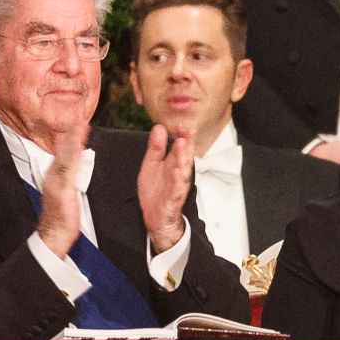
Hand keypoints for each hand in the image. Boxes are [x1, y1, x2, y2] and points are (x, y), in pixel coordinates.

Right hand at [36, 122, 87, 257]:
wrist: (53, 235)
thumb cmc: (61, 217)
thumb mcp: (66, 195)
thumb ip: (68, 182)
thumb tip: (75, 172)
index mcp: (55, 176)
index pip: (63, 154)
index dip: (70, 139)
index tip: (78, 124)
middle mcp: (53, 176)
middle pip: (63, 151)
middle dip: (71, 134)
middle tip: (80, 118)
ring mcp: (56, 182)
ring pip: (65, 157)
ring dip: (72, 140)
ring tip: (81, 125)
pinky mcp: (61, 189)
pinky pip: (68, 169)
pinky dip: (72, 156)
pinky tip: (78, 147)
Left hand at [138, 124, 192, 253]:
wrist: (156, 217)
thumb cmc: (156, 191)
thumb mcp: (152, 164)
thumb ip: (156, 147)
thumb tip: (159, 127)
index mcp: (174, 164)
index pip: (180, 147)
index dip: (182, 135)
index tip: (183, 122)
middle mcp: (178, 174)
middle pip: (184, 156)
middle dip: (186, 143)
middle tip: (187, 129)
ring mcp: (177, 187)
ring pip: (182, 171)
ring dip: (183, 158)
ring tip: (183, 145)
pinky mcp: (173, 199)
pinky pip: (176, 189)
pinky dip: (177, 180)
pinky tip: (177, 171)